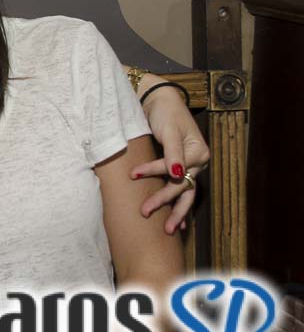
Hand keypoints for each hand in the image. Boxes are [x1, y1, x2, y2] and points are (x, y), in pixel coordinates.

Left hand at [131, 77, 209, 234]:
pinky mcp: (180, 167)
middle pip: (183, 188)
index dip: (154, 173)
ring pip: (184, 193)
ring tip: (169, 230)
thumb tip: (176, 175)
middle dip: (166, 204)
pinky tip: (178, 222)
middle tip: (146, 214)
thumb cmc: (166, 113)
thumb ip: (172, 154)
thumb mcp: (169, 130)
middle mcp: (198, 162)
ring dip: (175, 211)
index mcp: (199, 153)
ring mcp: (190, 166)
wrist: (162, 100)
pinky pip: (180, 189)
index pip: (176, 171)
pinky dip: (178, 204)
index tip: (133, 174)